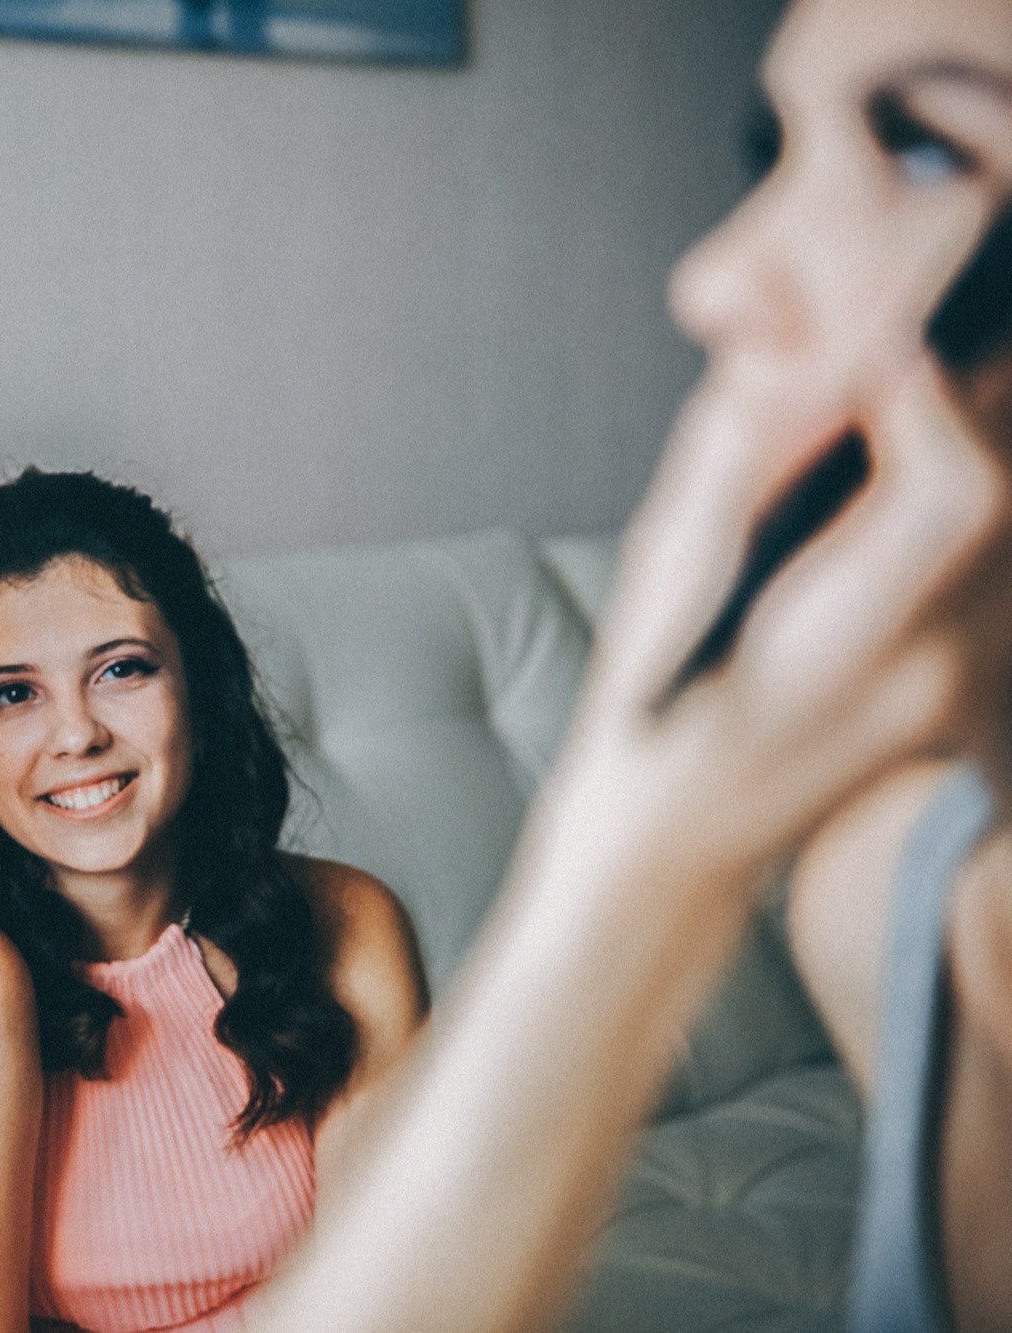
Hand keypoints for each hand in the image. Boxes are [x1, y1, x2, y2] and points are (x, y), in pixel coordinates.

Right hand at [540, 352, 1005, 894]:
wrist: (676, 845)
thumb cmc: (646, 717)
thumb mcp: (659, 577)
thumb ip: (728, 461)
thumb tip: (778, 351)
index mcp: (839, 647)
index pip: (955, 495)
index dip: (927, 401)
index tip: (873, 353)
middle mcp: (928, 669)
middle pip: (1001, 493)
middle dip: (953, 408)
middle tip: (884, 368)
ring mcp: (960, 681)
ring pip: (1003, 520)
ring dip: (959, 449)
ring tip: (887, 423)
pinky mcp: (967, 674)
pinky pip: (989, 558)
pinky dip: (951, 504)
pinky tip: (887, 491)